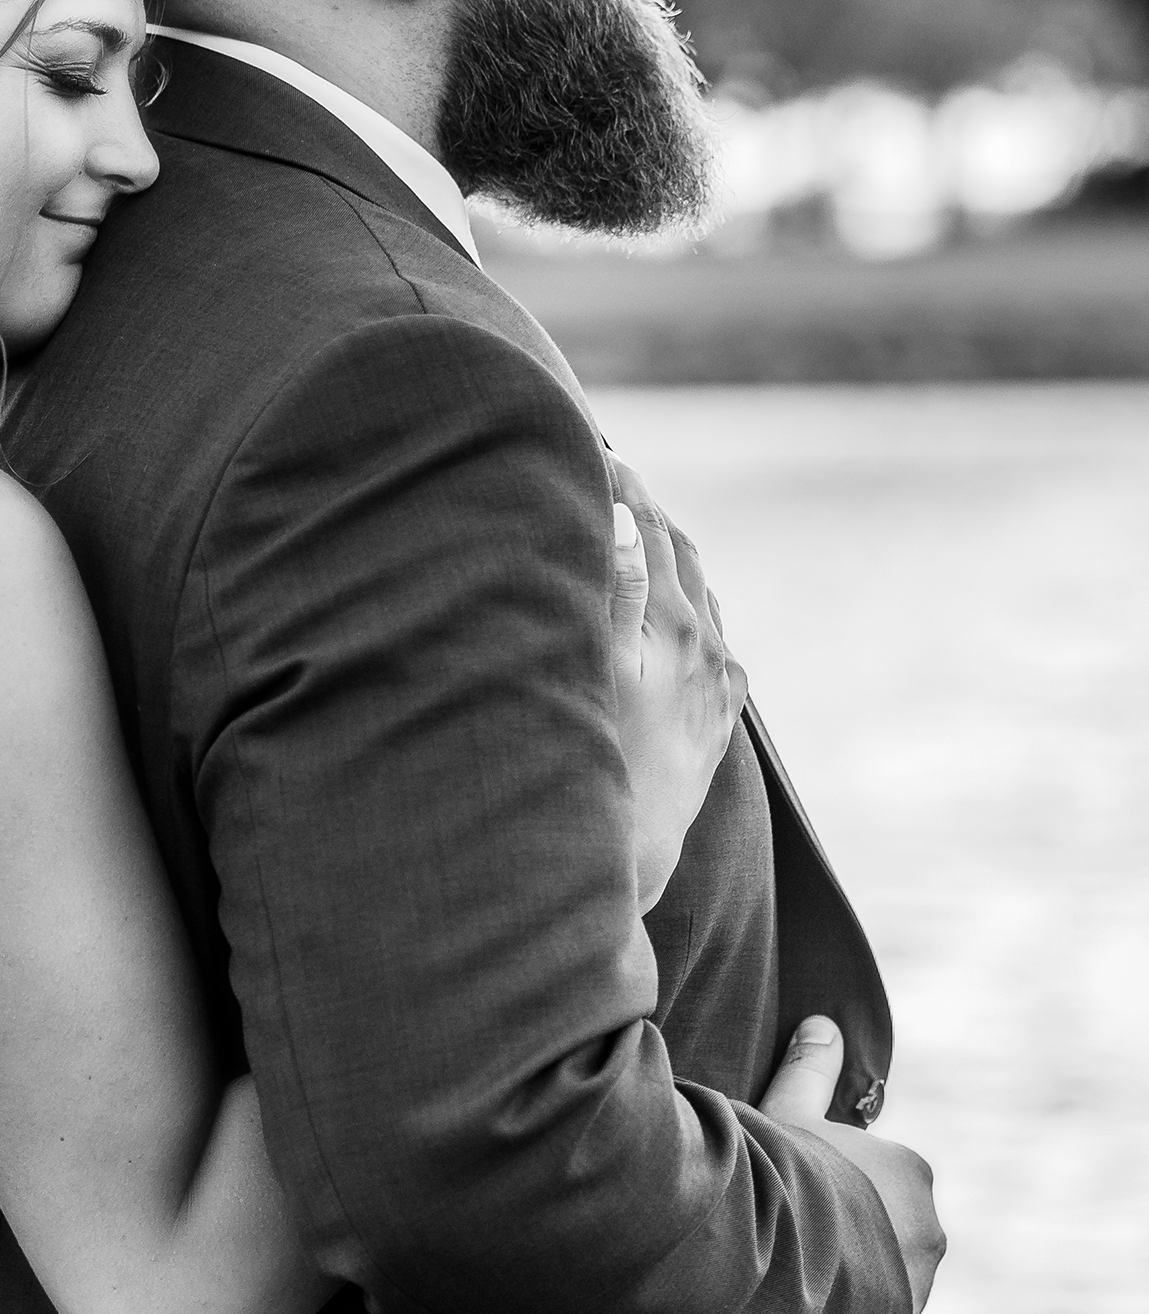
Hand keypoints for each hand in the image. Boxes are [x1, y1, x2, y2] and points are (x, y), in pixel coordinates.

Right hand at [608, 461, 746, 913]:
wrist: (629, 864)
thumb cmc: (596, 771)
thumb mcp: (594, 674)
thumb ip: (617, 592)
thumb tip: (628, 517)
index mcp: (679, 628)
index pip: (652, 529)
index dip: (622, 485)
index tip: (594, 449)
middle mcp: (711, 651)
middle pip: (681, 554)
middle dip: (645, 512)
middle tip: (606, 474)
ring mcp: (720, 685)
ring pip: (697, 592)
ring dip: (665, 554)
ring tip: (628, 526)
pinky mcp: (719, 717)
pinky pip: (707, 635)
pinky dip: (682, 600)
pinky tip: (663, 603)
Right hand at [760, 1015, 944, 1313]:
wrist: (774, 1265)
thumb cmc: (782, 1177)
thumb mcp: (786, 1114)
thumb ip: (809, 1071)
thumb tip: (823, 1023)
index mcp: (910, 1171)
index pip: (870, 1175)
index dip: (823, 1179)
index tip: (788, 1190)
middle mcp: (930, 1231)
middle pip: (880, 1227)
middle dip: (842, 1233)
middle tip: (785, 1237)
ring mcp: (918, 1290)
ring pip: (878, 1278)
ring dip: (844, 1281)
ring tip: (786, 1284)